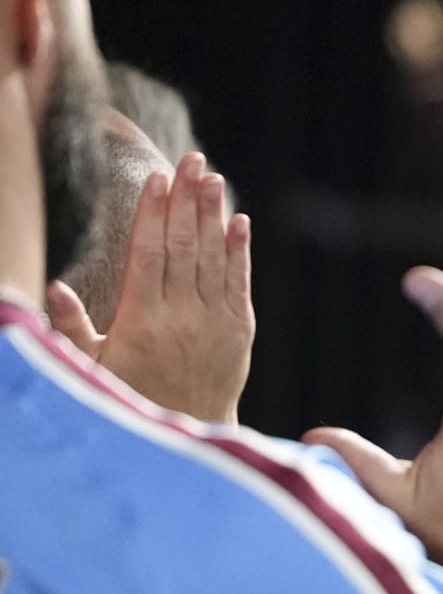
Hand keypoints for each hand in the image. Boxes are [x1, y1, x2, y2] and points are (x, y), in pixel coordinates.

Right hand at [48, 153, 252, 422]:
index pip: (149, 254)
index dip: (153, 213)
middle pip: (185, 246)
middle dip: (186, 200)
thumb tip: (51, 287)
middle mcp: (182, 315)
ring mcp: (215, 321)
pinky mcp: (240, 330)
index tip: (156, 179)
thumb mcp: (91, 367)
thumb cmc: (130, 398)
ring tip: (211, 178)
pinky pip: (239, 282)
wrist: (189, 432)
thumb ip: (72, 327)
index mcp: (142, 319)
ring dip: (213, 215)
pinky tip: (238, 221)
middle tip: (191, 161)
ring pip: (214, 258)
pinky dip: (239, 250)